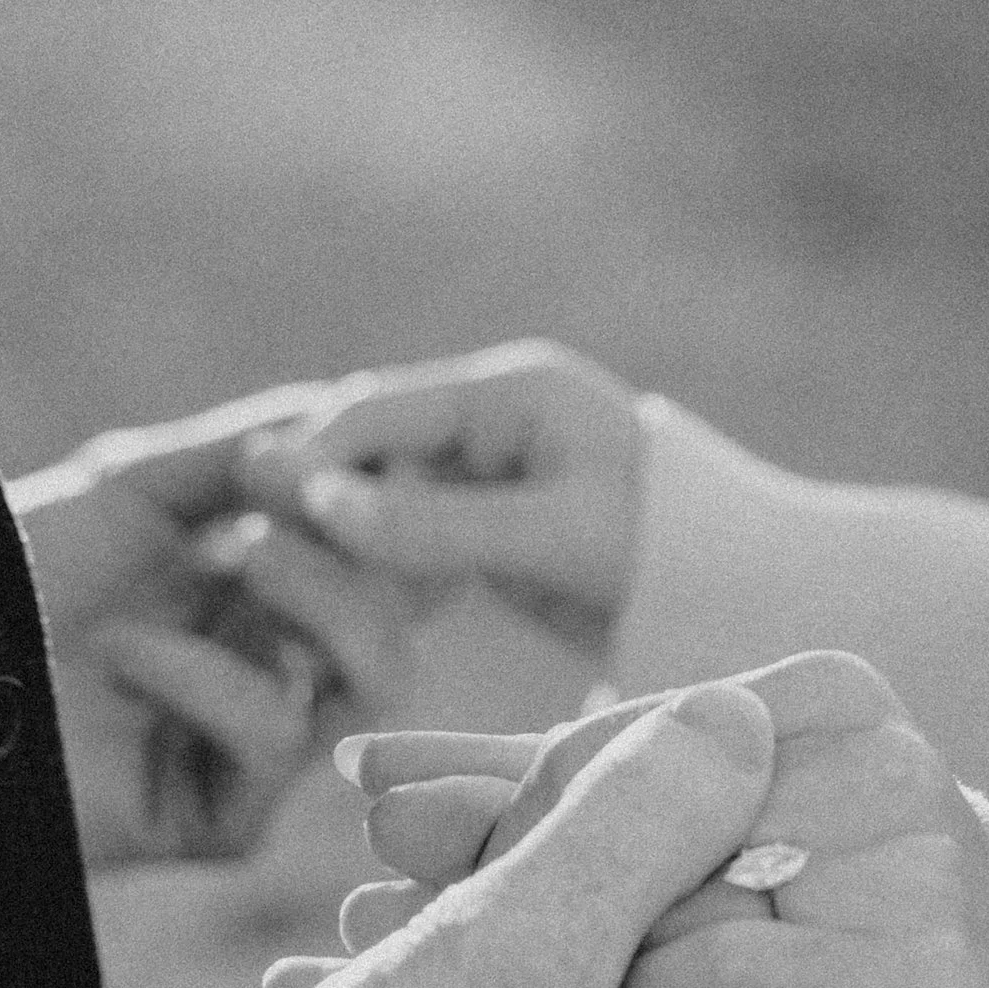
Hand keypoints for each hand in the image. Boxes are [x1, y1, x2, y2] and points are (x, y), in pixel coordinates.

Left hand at [12, 387, 423, 867]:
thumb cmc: (6, 576)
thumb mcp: (134, 487)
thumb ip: (250, 453)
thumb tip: (375, 434)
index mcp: (267, 597)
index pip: (387, 557)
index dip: (401, 504)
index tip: (378, 450)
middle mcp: (280, 674)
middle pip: (406, 618)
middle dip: (372, 545)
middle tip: (309, 490)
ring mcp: (257, 755)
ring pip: (379, 680)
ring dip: (317, 597)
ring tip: (239, 551)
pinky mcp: (227, 822)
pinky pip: (277, 735)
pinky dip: (205, 675)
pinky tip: (125, 650)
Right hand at [42, 687, 792, 987]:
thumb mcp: (515, 940)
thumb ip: (640, 818)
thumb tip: (744, 722)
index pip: (720, 889)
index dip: (608, 796)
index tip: (485, 772)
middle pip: (631, 938)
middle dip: (510, 851)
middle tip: (383, 809)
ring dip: (450, 916)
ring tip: (357, 904)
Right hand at [236, 336, 643, 646]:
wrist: (743, 596)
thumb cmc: (666, 556)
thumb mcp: (550, 537)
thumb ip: (438, 524)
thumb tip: (322, 505)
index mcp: (512, 391)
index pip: (382, 409)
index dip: (314, 450)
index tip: (253, 493)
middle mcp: (497, 416)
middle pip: (374, 442)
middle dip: (316, 486)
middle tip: (245, 535)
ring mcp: (496, 466)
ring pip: (388, 489)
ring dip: (341, 527)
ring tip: (275, 567)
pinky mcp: (498, 518)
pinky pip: (416, 528)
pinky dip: (377, 555)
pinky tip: (335, 593)